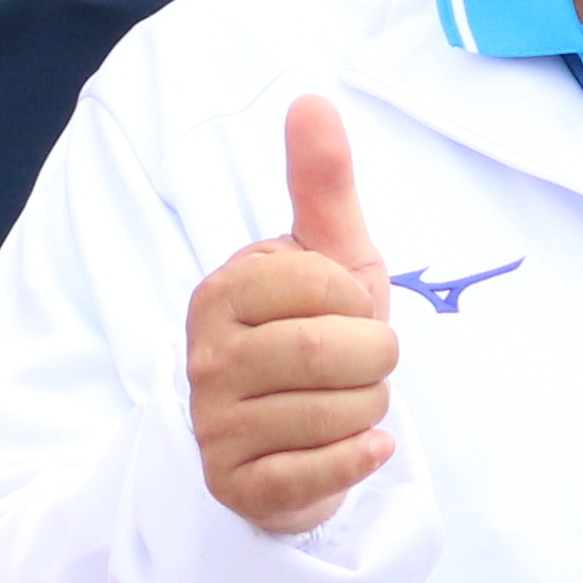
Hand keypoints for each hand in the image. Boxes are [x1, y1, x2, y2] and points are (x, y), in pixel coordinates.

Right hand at [189, 96, 400, 536]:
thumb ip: (321, 184)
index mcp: (222, 292)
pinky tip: (359, 447)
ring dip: (368, 413)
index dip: (358, 302)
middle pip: (334, 353)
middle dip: (376, 362)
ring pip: (337, 415)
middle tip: (360, 366)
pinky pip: (324, 471)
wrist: (285, 441)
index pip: (321, 285)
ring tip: (346, 405)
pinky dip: (362, 459)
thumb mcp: (326, 260)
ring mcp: (216, 423)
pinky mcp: (238, 484)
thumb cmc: (313, 335)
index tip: (342, 312)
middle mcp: (206, 356)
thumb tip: (311, 98)